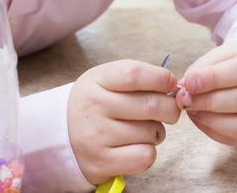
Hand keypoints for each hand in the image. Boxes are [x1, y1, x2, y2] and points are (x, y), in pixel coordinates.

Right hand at [67, 59, 181, 185]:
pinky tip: (137, 146)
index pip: (135, 74)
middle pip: (151, 105)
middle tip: (167, 110)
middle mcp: (94, 106)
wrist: (61, 134)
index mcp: (96, 80)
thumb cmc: (97, 103)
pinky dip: (148, 152)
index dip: (161, 78)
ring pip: (152, 132)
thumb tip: (175, 86)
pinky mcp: (101, 162)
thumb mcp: (107, 80)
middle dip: (170, 108)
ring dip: (157, 131)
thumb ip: (139, 78)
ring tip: (143, 130)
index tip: (170, 83)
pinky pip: (145, 156)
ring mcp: (96, 136)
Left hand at [175, 40, 236, 145]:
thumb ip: (206, 67)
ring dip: (210, 119)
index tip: (188, 82)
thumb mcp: (227, 53)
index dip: (213, 79)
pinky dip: (213, 130)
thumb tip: (186, 86)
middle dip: (208, 101)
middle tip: (184, 99)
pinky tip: (200, 118)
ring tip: (191, 109)